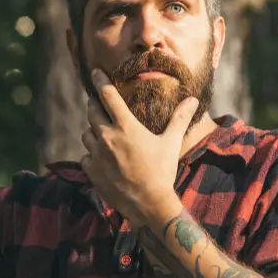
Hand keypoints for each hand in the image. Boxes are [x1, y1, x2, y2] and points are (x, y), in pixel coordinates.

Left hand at [80, 69, 197, 222]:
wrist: (149, 204)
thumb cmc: (162, 171)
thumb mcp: (171, 143)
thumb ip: (179, 119)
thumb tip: (192, 100)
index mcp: (126, 127)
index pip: (107, 96)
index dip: (100, 81)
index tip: (94, 72)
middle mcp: (107, 137)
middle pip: (91, 112)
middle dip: (94, 105)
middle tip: (98, 104)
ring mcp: (96, 154)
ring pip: (86, 134)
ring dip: (92, 131)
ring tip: (103, 134)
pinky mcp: (91, 170)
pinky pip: (85, 156)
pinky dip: (92, 155)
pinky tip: (102, 159)